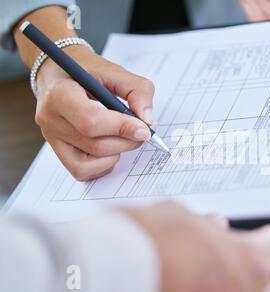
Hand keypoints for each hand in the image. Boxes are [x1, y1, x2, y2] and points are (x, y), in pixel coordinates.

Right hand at [35, 46, 154, 180]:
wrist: (59, 73)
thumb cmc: (86, 71)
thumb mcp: (113, 70)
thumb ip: (136, 90)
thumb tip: (148, 121)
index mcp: (60, 94)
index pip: (91, 122)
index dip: (122, 128)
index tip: (144, 128)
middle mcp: (50, 119)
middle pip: (95, 145)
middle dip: (126, 142)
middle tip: (141, 131)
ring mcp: (52, 138)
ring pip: (87, 164)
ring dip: (115, 154)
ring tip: (124, 137)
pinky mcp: (58, 151)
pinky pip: (81, 171)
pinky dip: (103, 165)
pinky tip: (112, 147)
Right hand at [127, 201, 269, 291]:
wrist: (109, 272)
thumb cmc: (142, 244)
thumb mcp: (180, 218)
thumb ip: (206, 225)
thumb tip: (213, 226)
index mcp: (248, 264)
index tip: (266, 235)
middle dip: (252, 266)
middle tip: (229, 253)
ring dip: (236, 287)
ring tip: (206, 273)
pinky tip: (191, 288)